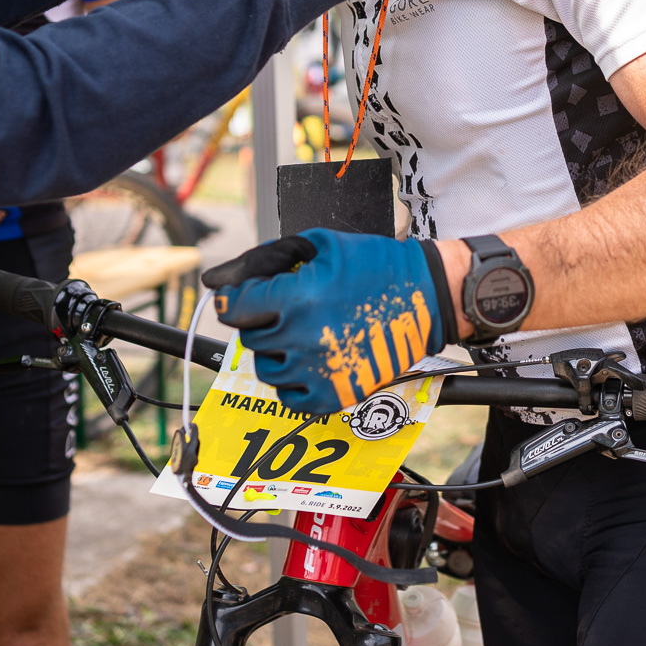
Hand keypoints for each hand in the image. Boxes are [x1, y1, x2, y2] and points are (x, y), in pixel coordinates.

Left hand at [203, 229, 449, 413]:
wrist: (428, 297)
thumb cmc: (376, 266)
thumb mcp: (320, 246)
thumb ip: (266, 260)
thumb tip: (217, 279)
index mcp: (299, 298)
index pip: (235, 308)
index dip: (236, 299)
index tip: (248, 297)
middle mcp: (305, 338)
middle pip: (250, 339)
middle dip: (261, 322)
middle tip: (287, 311)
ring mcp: (320, 371)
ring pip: (267, 370)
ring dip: (276, 352)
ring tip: (302, 335)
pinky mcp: (336, 394)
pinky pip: (290, 398)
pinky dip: (293, 382)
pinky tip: (311, 360)